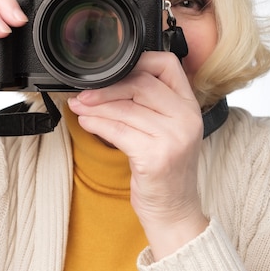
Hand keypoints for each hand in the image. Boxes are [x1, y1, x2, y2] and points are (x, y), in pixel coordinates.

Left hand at [67, 52, 207, 259]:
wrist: (174, 209)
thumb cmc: (165, 168)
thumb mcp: (166, 129)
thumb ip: (149, 104)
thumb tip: (108, 81)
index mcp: (190, 105)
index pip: (167, 65)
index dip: (138, 61)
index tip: (112, 70)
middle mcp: (187, 118)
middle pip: (141, 84)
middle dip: (106, 87)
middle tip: (83, 94)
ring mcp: (174, 137)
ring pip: (126, 108)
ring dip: (95, 106)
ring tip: (79, 107)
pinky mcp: (156, 156)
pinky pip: (118, 131)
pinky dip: (97, 124)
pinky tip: (86, 123)